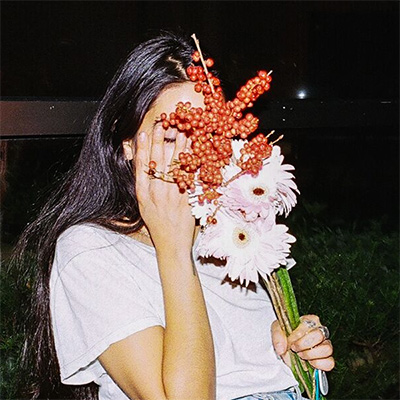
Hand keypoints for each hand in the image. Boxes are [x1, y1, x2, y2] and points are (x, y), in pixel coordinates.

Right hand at [135, 125, 194, 250]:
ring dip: (179, 148)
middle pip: (157, 162)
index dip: (142, 148)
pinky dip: (193, 166)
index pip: (141, 167)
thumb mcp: (144, 206)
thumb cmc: (157, 224)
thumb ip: (145, 186)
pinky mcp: (187, 200)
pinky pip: (190, 179)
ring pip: (175, 167)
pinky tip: (197, 154)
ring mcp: (172, 196)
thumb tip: (146, 166)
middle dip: (160, 141)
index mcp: (143, 194)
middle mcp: (156, 193)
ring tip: (183, 133)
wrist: (171, 244)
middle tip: (163, 125)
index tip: (144, 133)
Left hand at [271, 314, 334, 370]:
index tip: (289, 341)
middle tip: (294, 348)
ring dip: (310, 354)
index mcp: (309, 321)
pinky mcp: (327, 359)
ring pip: (327, 349)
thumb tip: (281, 348)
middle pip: (319, 335)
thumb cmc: (285, 336)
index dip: (297, 335)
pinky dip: (318, 364)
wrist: (286, 349)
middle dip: (304, 344)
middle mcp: (320, 331)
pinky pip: (329, 363)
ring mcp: (325, 345)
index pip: (308, 325)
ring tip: (300, 355)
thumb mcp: (277, 330)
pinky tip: (309, 362)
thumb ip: (278, 336)